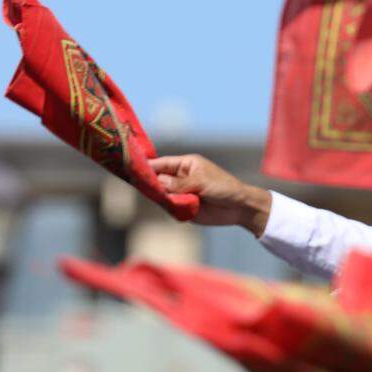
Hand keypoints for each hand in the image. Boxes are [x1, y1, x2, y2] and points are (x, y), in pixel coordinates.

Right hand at [149, 154, 271, 232]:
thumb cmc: (224, 188)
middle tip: (138, 185)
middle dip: (150, 182)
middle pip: (158, 179)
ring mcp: (180, 193)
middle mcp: (180, 178)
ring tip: (154, 196)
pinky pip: (169, 207)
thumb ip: (180, 184)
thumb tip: (159, 182)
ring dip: (158, 196)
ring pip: (162, 194)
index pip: (162, 163)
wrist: (239, 207)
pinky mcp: (183, 207)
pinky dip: (167, 207)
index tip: (133, 168)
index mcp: (185, 165)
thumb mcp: (202, 182)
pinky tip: (165, 206)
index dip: (148, 166)